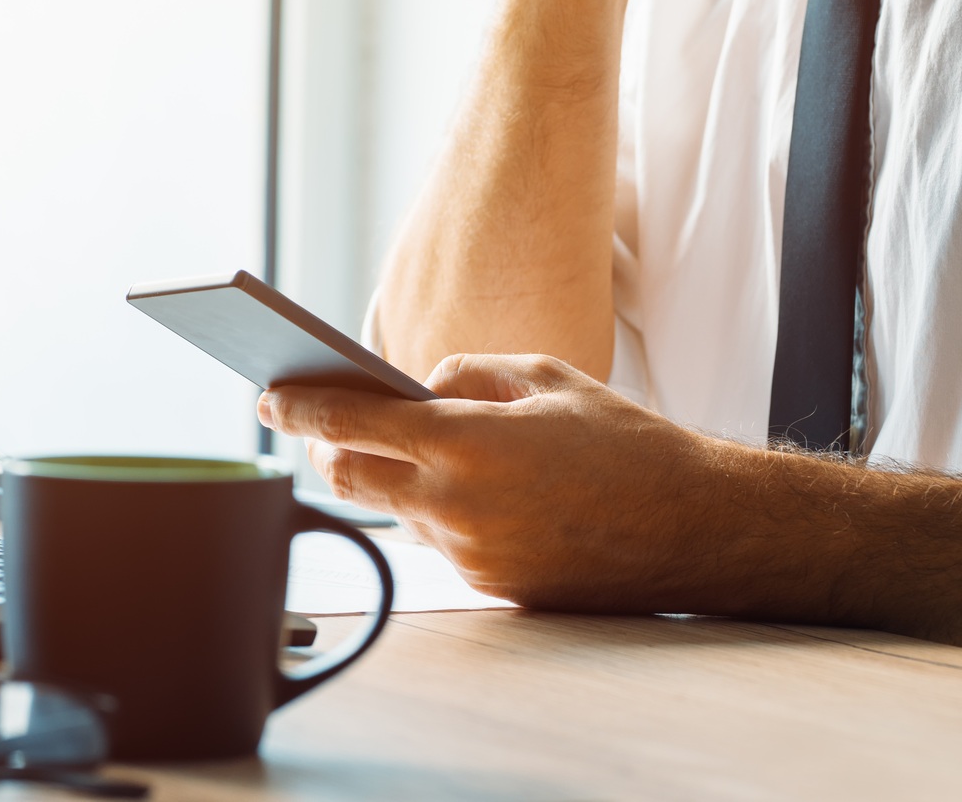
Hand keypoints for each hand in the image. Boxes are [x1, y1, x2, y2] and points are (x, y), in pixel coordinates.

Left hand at [257, 353, 752, 610]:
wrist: (694, 528)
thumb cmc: (624, 441)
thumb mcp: (546, 377)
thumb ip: (467, 374)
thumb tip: (416, 386)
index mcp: (466, 441)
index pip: (349, 422)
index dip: (298, 407)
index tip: (267, 396)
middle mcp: (456, 504)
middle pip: (348, 477)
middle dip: (328, 448)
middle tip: (323, 423)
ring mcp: (469, 553)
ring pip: (395, 511)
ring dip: (396, 480)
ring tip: (431, 450)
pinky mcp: (491, 586)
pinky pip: (441, 541)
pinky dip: (444, 511)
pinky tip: (487, 491)